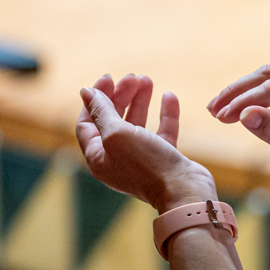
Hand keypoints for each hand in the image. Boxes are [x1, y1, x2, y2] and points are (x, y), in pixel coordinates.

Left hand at [77, 73, 215, 212]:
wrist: (183, 191)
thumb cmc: (147, 165)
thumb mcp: (117, 133)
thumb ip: (102, 111)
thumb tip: (86, 92)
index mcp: (99, 157)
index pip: (88, 123)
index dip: (95, 99)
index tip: (109, 78)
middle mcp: (117, 159)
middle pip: (112, 120)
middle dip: (120, 96)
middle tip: (133, 77)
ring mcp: (141, 159)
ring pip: (137, 123)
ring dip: (140, 100)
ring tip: (147, 80)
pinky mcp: (164, 158)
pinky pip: (161, 131)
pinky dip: (164, 113)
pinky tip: (169, 96)